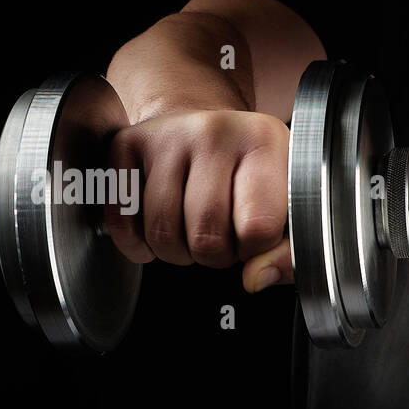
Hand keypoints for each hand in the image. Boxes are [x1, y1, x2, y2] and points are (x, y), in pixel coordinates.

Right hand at [106, 110, 293, 291]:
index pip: (257, 227)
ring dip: (177, 252)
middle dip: (214, 256)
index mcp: (264, 141)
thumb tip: (256, 278)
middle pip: (206, 236)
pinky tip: (157, 231)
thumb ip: (287, 252)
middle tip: (222, 237)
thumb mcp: (287, 206)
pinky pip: (122, 218)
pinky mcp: (127, 143)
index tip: (253, 238)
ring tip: (193, 232)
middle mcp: (214, 130)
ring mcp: (167, 135)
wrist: (207, 130)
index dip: (253, 250)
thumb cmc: (250, 176)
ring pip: (162, 232)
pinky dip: (137, 242)